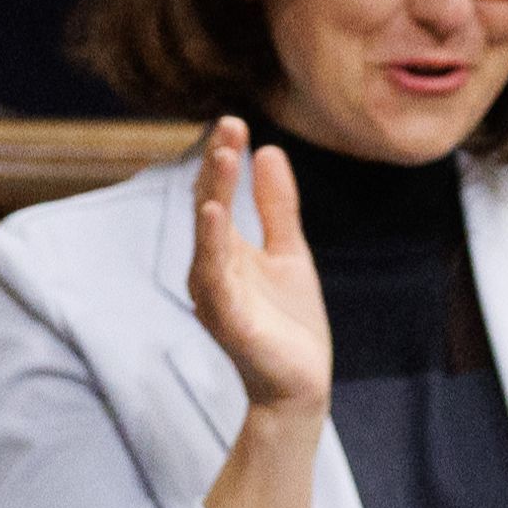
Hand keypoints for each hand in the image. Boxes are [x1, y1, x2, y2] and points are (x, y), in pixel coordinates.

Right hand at [187, 119, 331, 412]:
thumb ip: (276, 207)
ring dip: (213, 196)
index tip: (235, 122)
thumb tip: (269, 151)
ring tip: (222, 158)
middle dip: (217, 167)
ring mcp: (216, 295)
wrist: (301, 385)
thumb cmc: (288, 323)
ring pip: (207, 238)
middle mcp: (211, 269)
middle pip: (207, 208)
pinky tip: (214, 216)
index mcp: (224, 251)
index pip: (218, 195)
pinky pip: (214, 279)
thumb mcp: (289, 253)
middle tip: (228, 126)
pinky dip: (211, 247)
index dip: (224, 159)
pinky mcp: (227, 320)